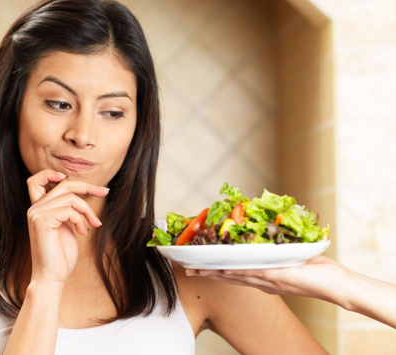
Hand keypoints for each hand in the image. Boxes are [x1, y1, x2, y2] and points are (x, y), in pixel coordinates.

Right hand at [26, 169, 107, 287]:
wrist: (52, 278)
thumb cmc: (60, 257)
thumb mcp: (66, 228)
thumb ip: (68, 211)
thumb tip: (80, 196)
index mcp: (37, 209)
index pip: (36, 180)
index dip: (51, 174)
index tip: (70, 178)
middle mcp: (34, 209)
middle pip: (63, 184)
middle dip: (87, 186)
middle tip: (105, 191)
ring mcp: (36, 214)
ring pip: (70, 196)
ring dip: (87, 209)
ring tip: (93, 224)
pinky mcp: (42, 222)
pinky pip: (69, 210)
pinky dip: (81, 219)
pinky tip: (83, 232)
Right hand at [185, 256, 350, 303]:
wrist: (336, 284)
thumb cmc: (317, 269)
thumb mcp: (292, 254)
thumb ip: (276, 247)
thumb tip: (265, 230)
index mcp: (263, 277)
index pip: (233, 273)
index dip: (214, 269)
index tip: (197, 265)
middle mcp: (263, 281)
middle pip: (228, 276)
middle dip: (206, 273)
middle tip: (187, 270)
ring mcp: (269, 280)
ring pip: (236, 275)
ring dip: (215, 272)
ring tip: (197, 269)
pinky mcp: (279, 277)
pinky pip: (254, 273)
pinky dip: (238, 271)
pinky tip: (224, 268)